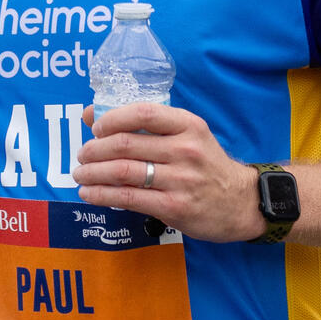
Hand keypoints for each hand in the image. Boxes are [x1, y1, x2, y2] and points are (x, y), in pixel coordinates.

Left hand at [73, 104, 264, 242]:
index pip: (144, 113)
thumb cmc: (206, 166)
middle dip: (95, 149)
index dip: (113, 118)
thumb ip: (147, 126)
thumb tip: (93, 115)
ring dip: (93, 173)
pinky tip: (89, 193)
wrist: (241, 203)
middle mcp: (185, 149)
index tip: (96, 128)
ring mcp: (180, 179)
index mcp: (188, 125)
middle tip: (82, 154)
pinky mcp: (174, 206)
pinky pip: (129, 198)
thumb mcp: (188, 137)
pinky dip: (102, 195)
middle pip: (127, 144)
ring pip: (123, 171)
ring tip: (80, 174)